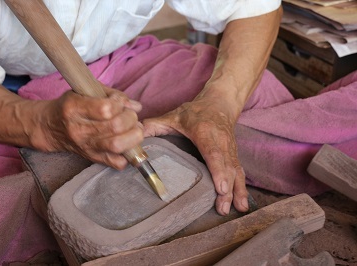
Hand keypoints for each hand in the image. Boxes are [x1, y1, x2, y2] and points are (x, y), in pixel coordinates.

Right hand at [35, 87, 142, 169]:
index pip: (105, 109)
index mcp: (74, 108)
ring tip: (134, 129)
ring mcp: (86, 146)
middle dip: (131, 118)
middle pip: (115, 127)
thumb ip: (113, 95)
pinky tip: (128, 144)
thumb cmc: (71, 105)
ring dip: (134, 136)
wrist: (51, 127)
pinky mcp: (93, 158)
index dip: (119, 104)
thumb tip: (136, 106)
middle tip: (131, 116)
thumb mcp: (86, 91)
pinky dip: (128, 155)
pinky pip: (117, 163)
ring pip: (118, 145)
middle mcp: (79, 130)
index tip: (119, 102)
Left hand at [143, 94, 248, 214]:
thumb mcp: (174, 115)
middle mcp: (221, 142)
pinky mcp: (234, 155)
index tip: (220, 187)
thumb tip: (136, 136)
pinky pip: (239, 172)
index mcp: (205, 132)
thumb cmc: (196, 111)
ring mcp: (230, 150)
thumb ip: (154, 125)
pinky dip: (242, 188)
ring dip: (237, 191)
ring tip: (237, 209)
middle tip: (222, 208)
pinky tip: (242, 204)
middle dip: (227, 189)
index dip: (218, 170)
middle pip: (227, 167)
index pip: (213, 153)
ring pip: (236, 171)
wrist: (220, 102)